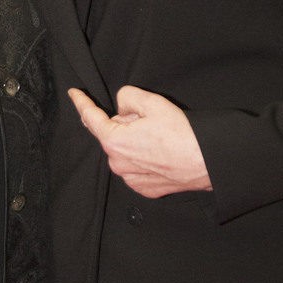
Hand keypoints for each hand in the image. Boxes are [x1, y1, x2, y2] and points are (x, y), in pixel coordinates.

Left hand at [69, 85, 211, 198]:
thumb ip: (128, 97)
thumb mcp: (153, 103)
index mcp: (115, 142)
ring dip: (134, 142)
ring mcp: (130, 179)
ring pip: (124, 151)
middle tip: (149, 120)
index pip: (90, 118)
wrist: (208, 162)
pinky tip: (162, 153)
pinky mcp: (144, 188)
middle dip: (124, 124)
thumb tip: (122, 108)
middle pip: (112, 134)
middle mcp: (118, 164)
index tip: (74, 94)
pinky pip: (135, 167)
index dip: (81, 102)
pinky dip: (143, 158)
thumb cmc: (183, 135)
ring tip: (160, 139)